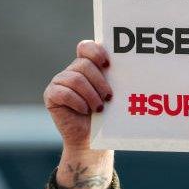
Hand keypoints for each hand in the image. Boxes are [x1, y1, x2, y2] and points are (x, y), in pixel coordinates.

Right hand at [44, 40, 114, 188]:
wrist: (92, 141)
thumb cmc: (107, 117)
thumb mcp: (115, 96)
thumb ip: (117, 80)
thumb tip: (136, 67)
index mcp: (89, 66)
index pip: (86, 47)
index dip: (95, 52)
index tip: (108, 64)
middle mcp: (73, 71)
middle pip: (84, 64)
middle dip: (99, 82)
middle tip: (109, 97)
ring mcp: (60, 82)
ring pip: (75, 78)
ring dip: (90, 95)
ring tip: (99, 108)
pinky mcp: (51, 95)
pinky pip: (63, 92)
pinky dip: (77, 102)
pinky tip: (84, 110)